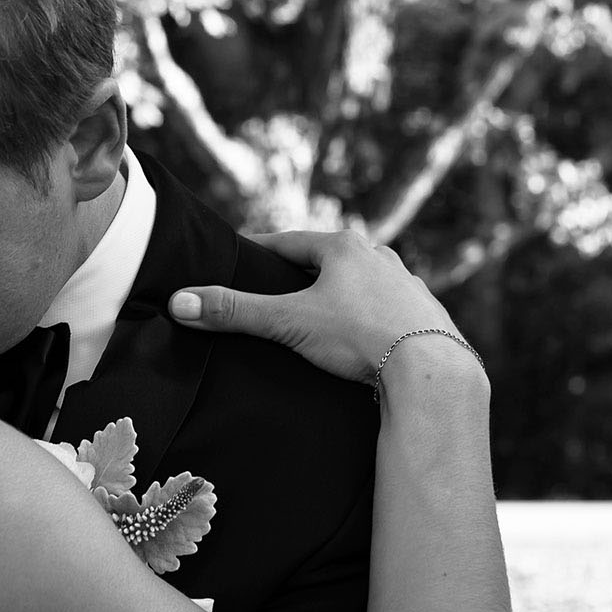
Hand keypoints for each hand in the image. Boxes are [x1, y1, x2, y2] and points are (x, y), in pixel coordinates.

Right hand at [167, 229, 469, 382]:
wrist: (431, 369)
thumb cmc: (359, 336)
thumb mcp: (288, 322)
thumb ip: (234, 312)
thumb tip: (180, 302)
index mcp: (345, 248)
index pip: (290, 242)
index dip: (262, 251)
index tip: (242, 257)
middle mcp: (380, 258)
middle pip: (328, 260)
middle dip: (302, 274)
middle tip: (274, 289)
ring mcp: (407, 286)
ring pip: (362, 284)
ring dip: (340, 295)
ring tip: (316, 314)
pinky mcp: (425, 317)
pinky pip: (387, 311)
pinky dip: (368, 319)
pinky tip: (360, 338)